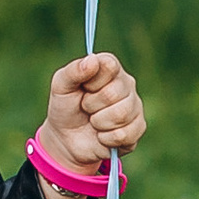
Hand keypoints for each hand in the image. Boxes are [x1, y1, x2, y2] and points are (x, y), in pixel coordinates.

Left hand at [40, 52, 144, 176]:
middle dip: (91, 105)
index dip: (92, 81)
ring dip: (99, 122)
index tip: (83, 88)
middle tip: (86, 107)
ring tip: (94, 121)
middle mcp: (126, 84)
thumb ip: (73, 71)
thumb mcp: (61, 86)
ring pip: (121, 115)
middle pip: (113, 94)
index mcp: (109, 68)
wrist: (66, 139)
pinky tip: (102, 135)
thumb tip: (92, 60)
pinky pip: (124, 134)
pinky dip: (106, 138)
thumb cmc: (65, 106)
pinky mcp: (138, 128)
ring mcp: (135, 106)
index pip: (109, 66)